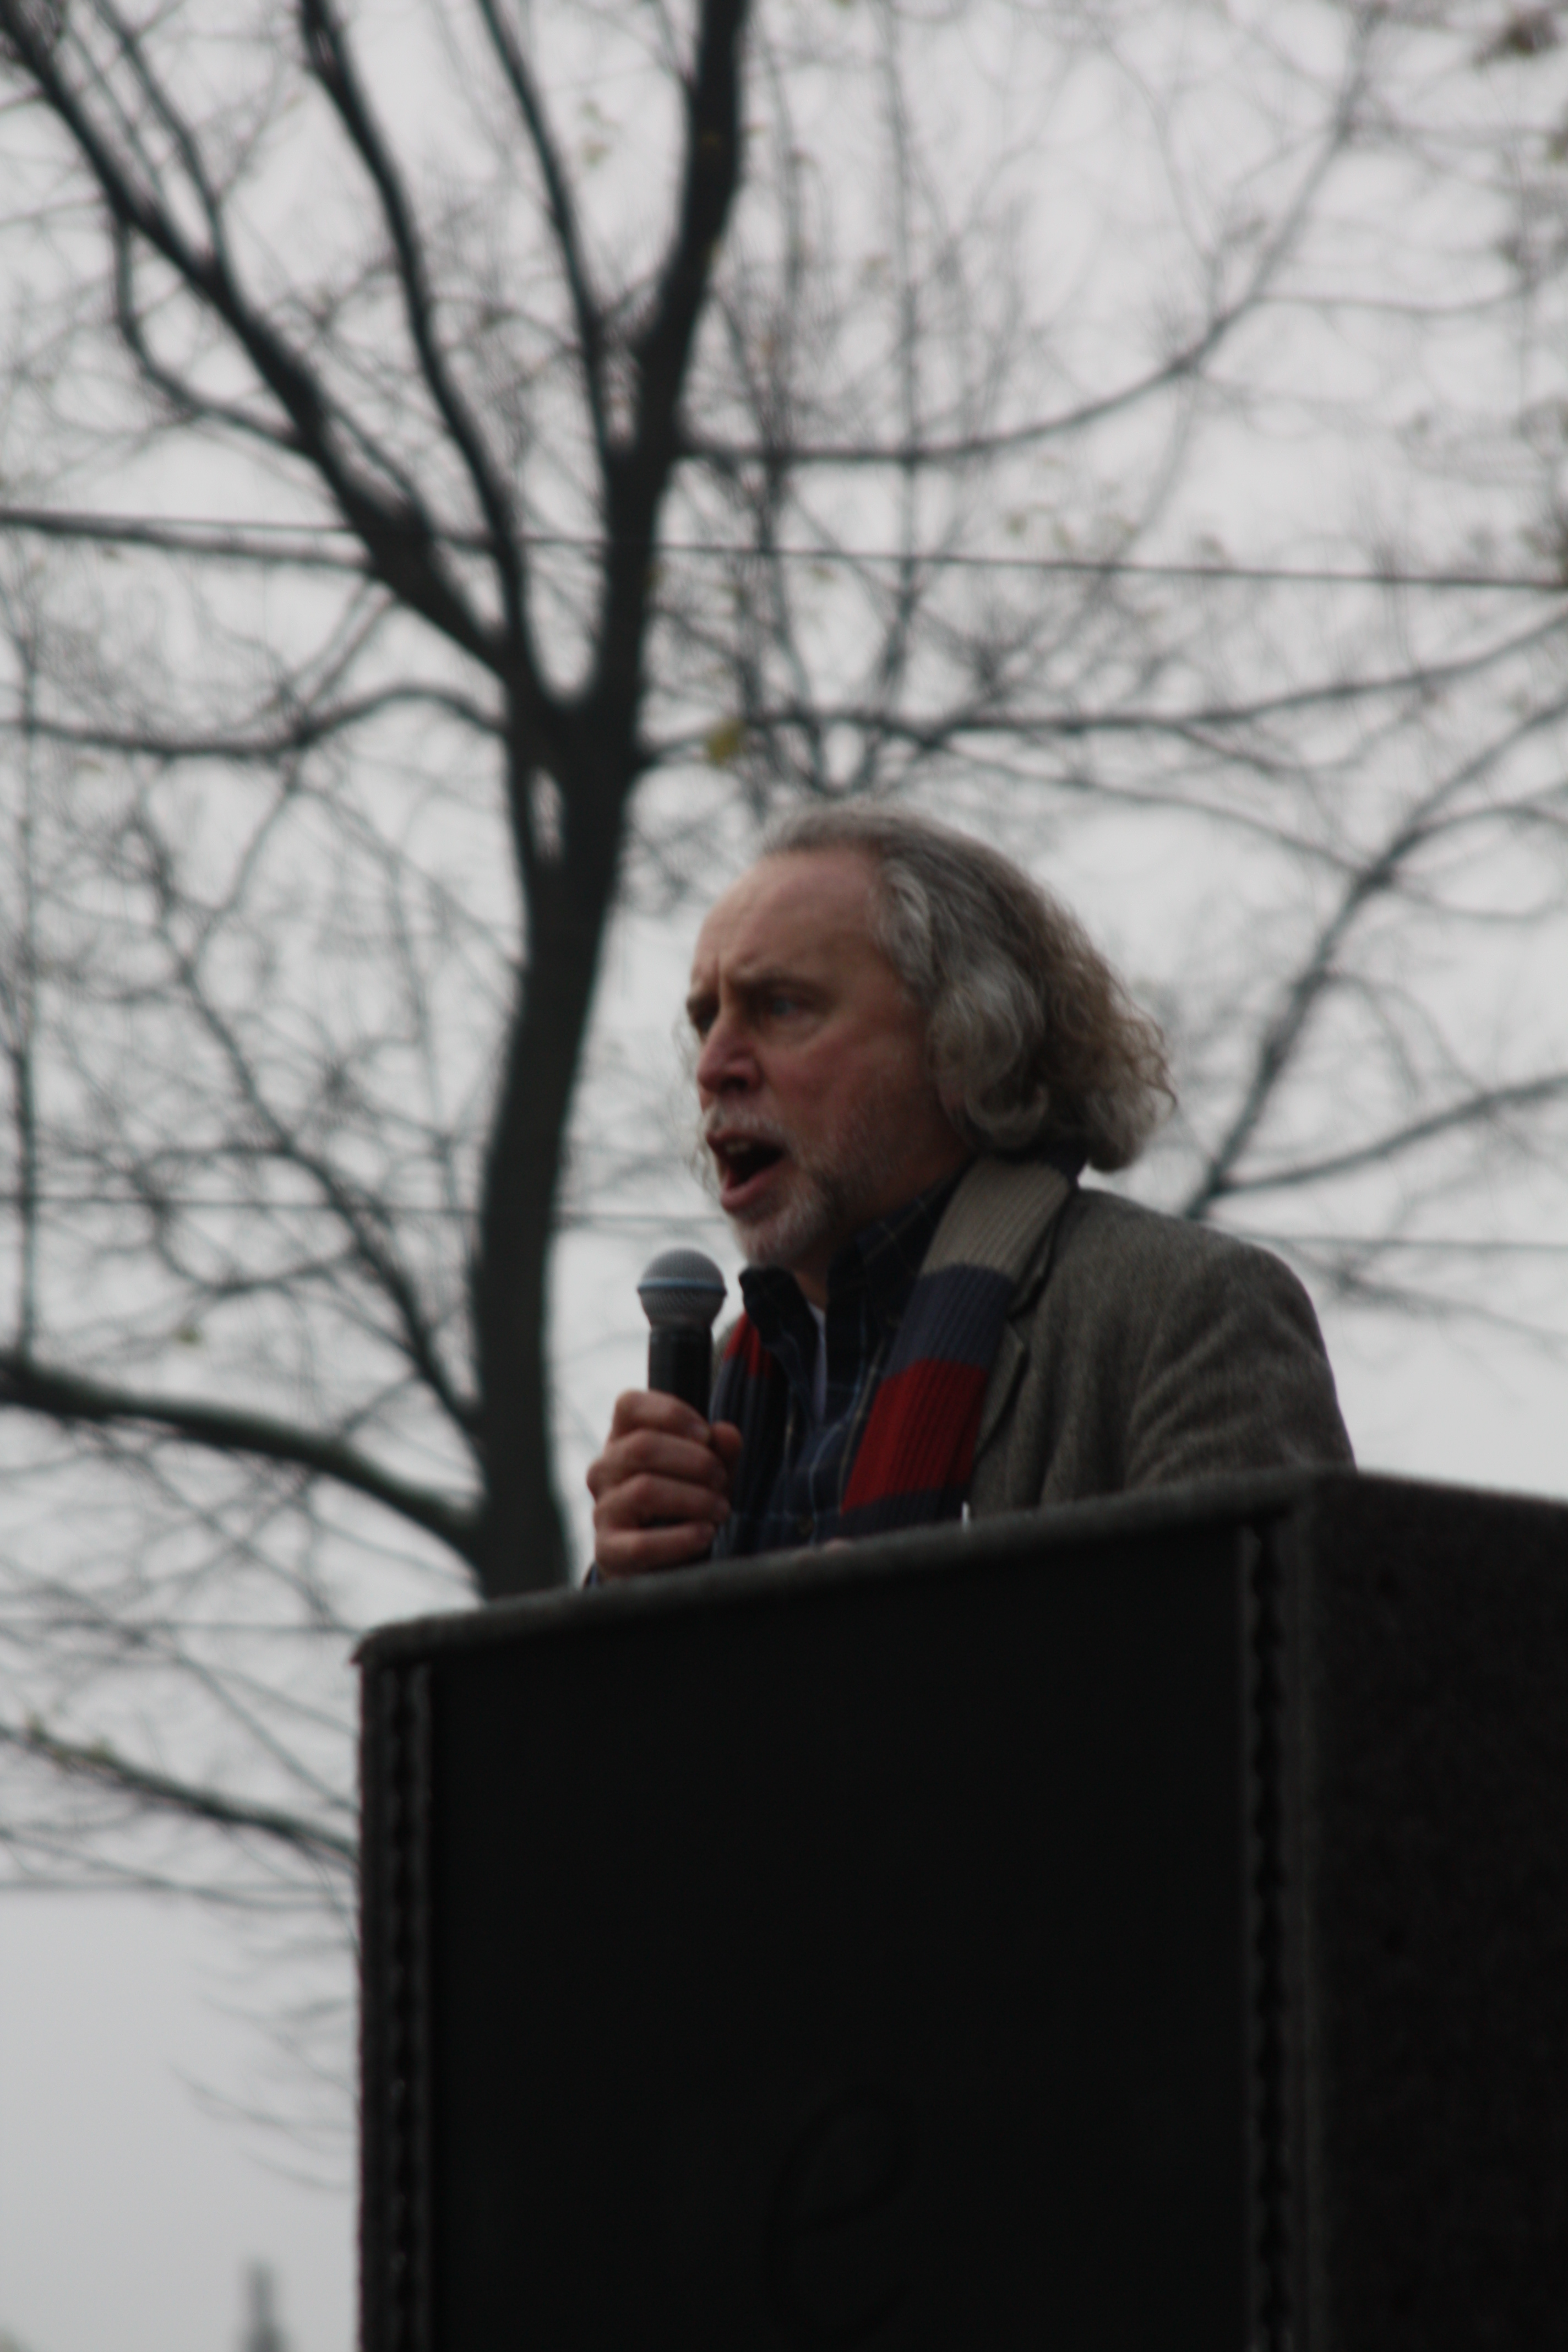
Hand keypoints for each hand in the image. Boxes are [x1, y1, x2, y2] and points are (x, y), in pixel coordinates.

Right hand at [586, 1391, 743, 1578]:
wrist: (659, 1563)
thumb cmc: (682, 1506)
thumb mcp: (706, 1474)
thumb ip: (719, 1451)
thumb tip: (726, 1433)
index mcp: (622, 1440)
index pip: (629, 1405)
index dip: (671, 1413)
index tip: (706, 1434)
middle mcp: (604, 1470)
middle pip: (642, 1446)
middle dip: (694, 1461)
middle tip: (721, 1478)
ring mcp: (603, 1510)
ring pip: (644, 1490)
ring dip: (694, 1498)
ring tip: (720, 1509)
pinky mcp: (607, 1551)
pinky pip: (641, 1544)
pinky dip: (680, 1538)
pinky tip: (705, 1534)